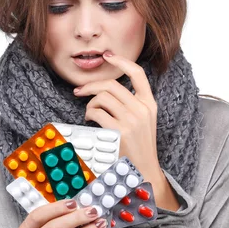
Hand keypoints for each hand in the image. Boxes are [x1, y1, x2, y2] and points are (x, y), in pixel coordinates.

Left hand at [73, 51, 162, 185]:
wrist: (144, 172)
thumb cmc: (139, 147)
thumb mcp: (143, 122)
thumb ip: (131, 105)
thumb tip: (104, 91)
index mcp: (149, 104)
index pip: (138, 73)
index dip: (121, 62)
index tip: (108, 56)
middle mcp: (142, 109)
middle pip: (112, 84)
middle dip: (91, 85)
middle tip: (79, 91)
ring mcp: (132, 120)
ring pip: (102, 98)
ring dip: (89, 104)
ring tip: (89, 114)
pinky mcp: (121, 131)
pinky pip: (97, 112)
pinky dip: (88, 114)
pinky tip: (89, 121)